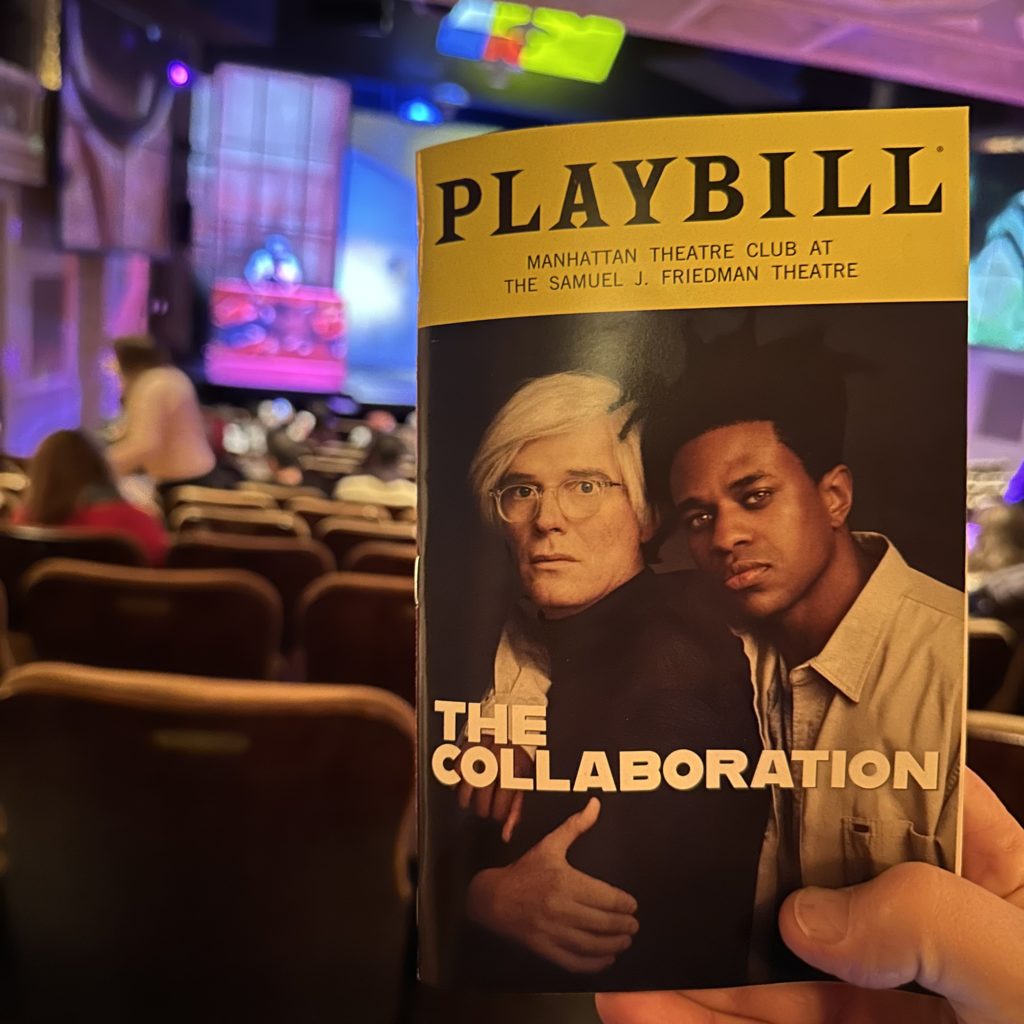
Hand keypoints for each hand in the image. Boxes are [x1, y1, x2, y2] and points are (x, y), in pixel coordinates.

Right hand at [457, 735, 530, 841]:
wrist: (512, 721)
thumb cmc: (518, 755)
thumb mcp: (524, 780)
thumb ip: (517, 808)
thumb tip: (506, 835)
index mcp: (514, 770)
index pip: (501, 807)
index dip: (499, 815)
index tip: (498, 814)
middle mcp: (496, 762)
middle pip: (482, 799)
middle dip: (483, 809)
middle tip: (485, 809)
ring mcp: (480, 752)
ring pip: (465, 787)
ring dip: (466, 799)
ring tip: (470, 801)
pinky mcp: (466, 745)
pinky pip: (455, 770)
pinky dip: (456, 781)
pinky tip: (461, 784)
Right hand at [468, 797, 638, 972]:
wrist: (494, 898)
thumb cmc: (526, 871)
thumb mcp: (549, 845)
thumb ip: (575, 826)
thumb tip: (596, 805)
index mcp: (566, 882)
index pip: (607, 898)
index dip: (625, 904)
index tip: (633, 905)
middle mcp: (561, 908)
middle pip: (604, 922)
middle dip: (625, 925)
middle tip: (634, 925)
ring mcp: (553, 931)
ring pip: (594, 945)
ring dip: (615, 945)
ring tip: (625, 940)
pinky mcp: (546, 949)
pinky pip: (576, 962)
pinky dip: (595, 964)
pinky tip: (606, 959)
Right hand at [597, 769, 1023, 1023]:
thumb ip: (932, 921)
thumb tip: (811, 915)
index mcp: (990, 878)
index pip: (899, 790)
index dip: (824, 766)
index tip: (745, 755)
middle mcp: (930, 932)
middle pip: (813, 879)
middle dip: (733, 879)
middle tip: (663, 870)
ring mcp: (888, 1002)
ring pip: (780, 968)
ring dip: (704, 969)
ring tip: (637, 968)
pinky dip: (711, 1022)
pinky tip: (659, 1012)